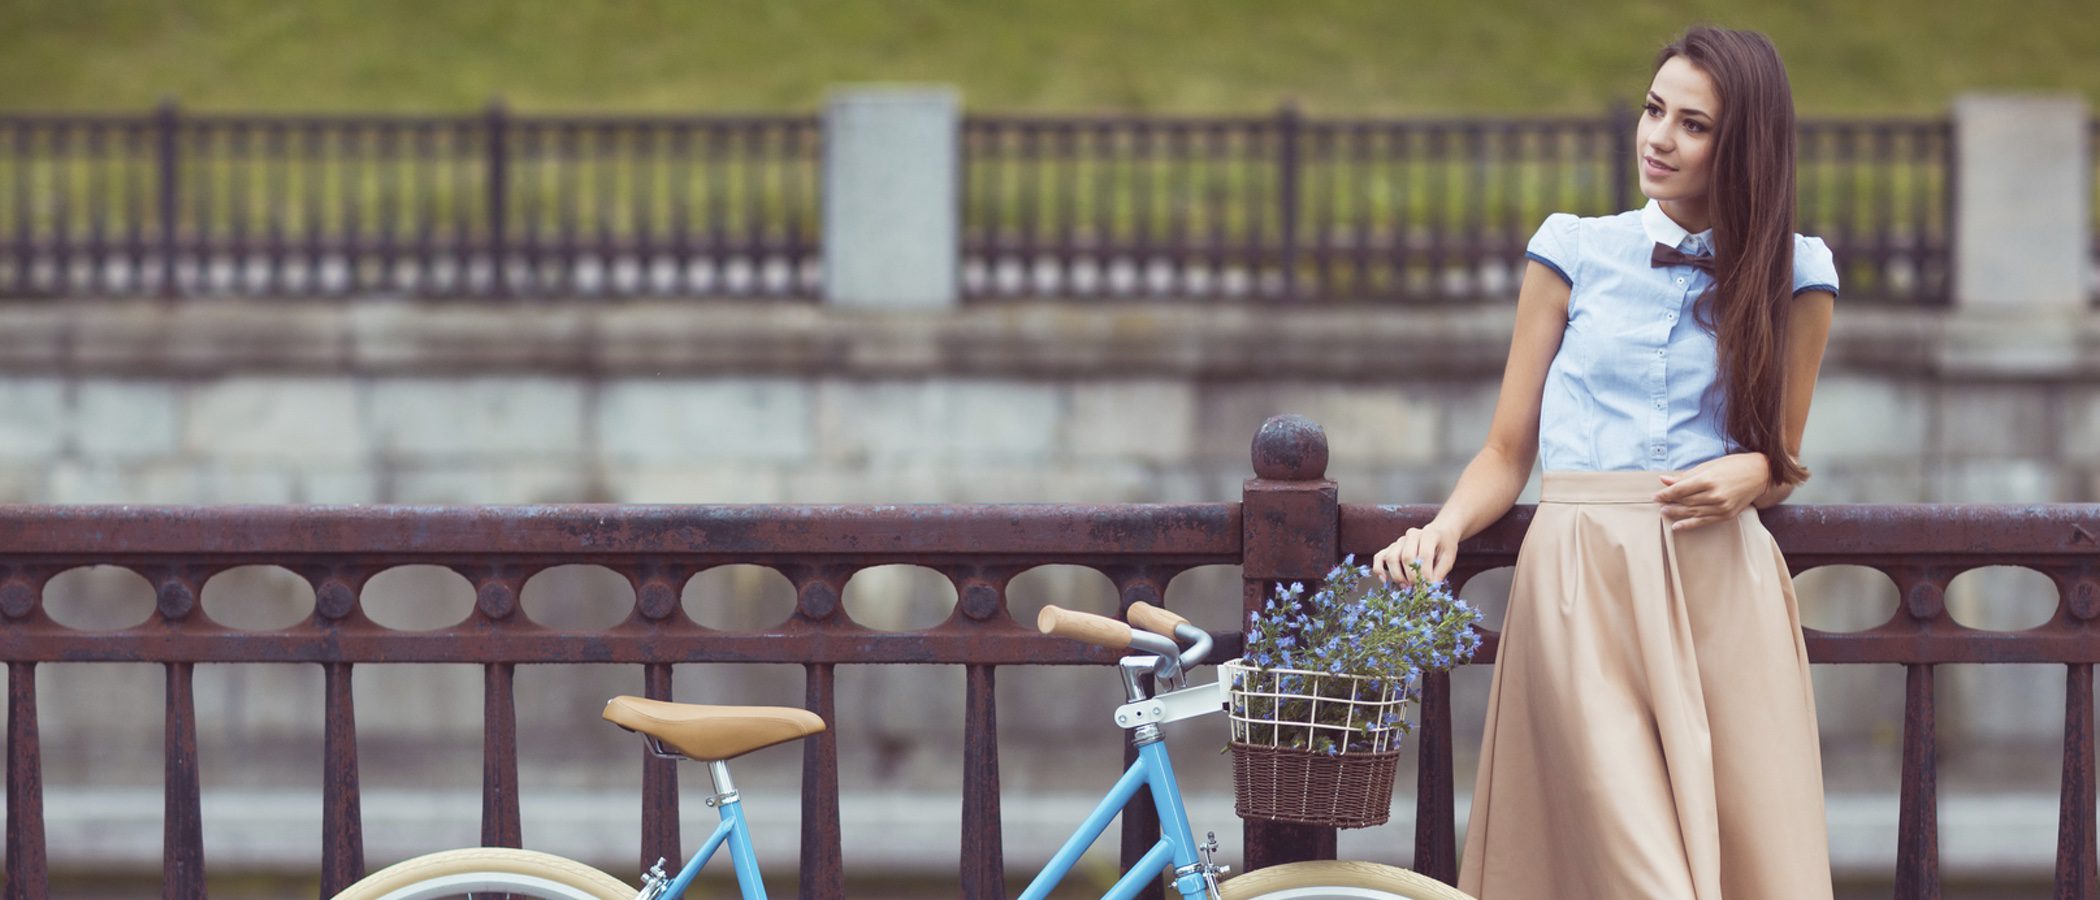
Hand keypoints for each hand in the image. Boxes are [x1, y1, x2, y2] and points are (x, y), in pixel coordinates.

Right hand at [1372, 522, 1458, 586]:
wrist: (1439, 533)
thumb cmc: (1444, 547)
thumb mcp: (1449, 558)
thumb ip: (1439, 573)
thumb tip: (1429, 590)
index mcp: (1428, 534)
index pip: (1424, 555)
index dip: (1425, 574)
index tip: (1427, 589)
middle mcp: (1412, 535)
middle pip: (1406, 557)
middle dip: (1411, 577)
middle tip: (1417, 589)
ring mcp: (1399, 541)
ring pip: (1391, 558)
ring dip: (1397, 576)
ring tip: (1406, 587)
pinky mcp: (1390, 547)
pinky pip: (1379, 557)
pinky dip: (1379, 569)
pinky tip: (1384, 580)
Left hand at [1654, 453, 1769, 531]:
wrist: (1760, 475)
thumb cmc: (1733, 466)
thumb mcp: (1709, 466)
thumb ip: (1686, 476)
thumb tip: (1664, 480)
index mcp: (1708, 480)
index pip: (1680, 490)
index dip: (1666, 494)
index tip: (1656, 495)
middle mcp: (1714, 496)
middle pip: (1685, 502)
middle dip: (1669, 503)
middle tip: (1658, 503)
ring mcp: (1721, 507)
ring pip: (1692, 513)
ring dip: (1676, 514)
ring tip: (1664, 512)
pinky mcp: (1726, 515)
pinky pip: (1703, 522)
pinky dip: (1688, 524)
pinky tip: (1677, 526)